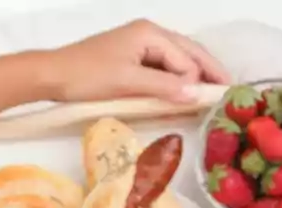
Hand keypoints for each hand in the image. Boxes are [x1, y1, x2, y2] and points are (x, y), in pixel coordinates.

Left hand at [40, 19, 230, 103]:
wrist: (53, 75)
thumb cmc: (87, 76)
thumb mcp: (127, 82)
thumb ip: (163, 86)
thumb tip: (195, 93)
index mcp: (150, 34)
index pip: (186, 58)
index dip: (199, 80)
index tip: (213, 100)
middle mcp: (149, 34)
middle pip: (188, 52)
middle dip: (208, 71)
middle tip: (228, 91)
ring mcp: (139, 45)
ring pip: (176, 59)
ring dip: (193, 75)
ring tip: (212, 92)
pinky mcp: (131, 58)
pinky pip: (162, 67)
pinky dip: (176, 79)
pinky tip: (184, 91)